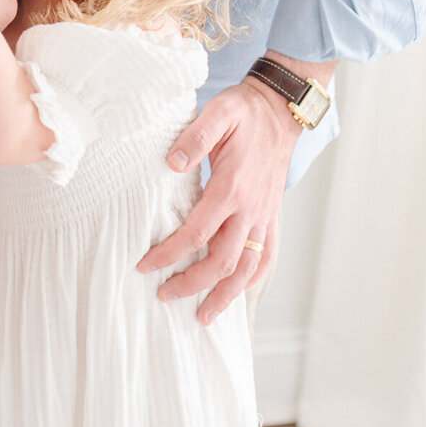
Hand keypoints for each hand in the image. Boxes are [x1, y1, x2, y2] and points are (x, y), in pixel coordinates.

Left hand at [135, 74, 302, 322]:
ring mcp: (264, 215)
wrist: (280, 110)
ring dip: (226, 294)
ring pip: (247, 267)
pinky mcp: (272, 215)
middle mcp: (250, 208)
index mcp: (232, 187)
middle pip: (223, 261)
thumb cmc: (244, 112)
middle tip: (165, 295)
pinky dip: (253, 279)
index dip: (170, 253)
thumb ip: (194, 137)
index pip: (197, 233)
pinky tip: (237, 290)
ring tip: (204, 315)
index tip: (145, 265)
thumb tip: (171, 162)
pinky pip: (267, 255)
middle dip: (193, 284)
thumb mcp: (217, 113)